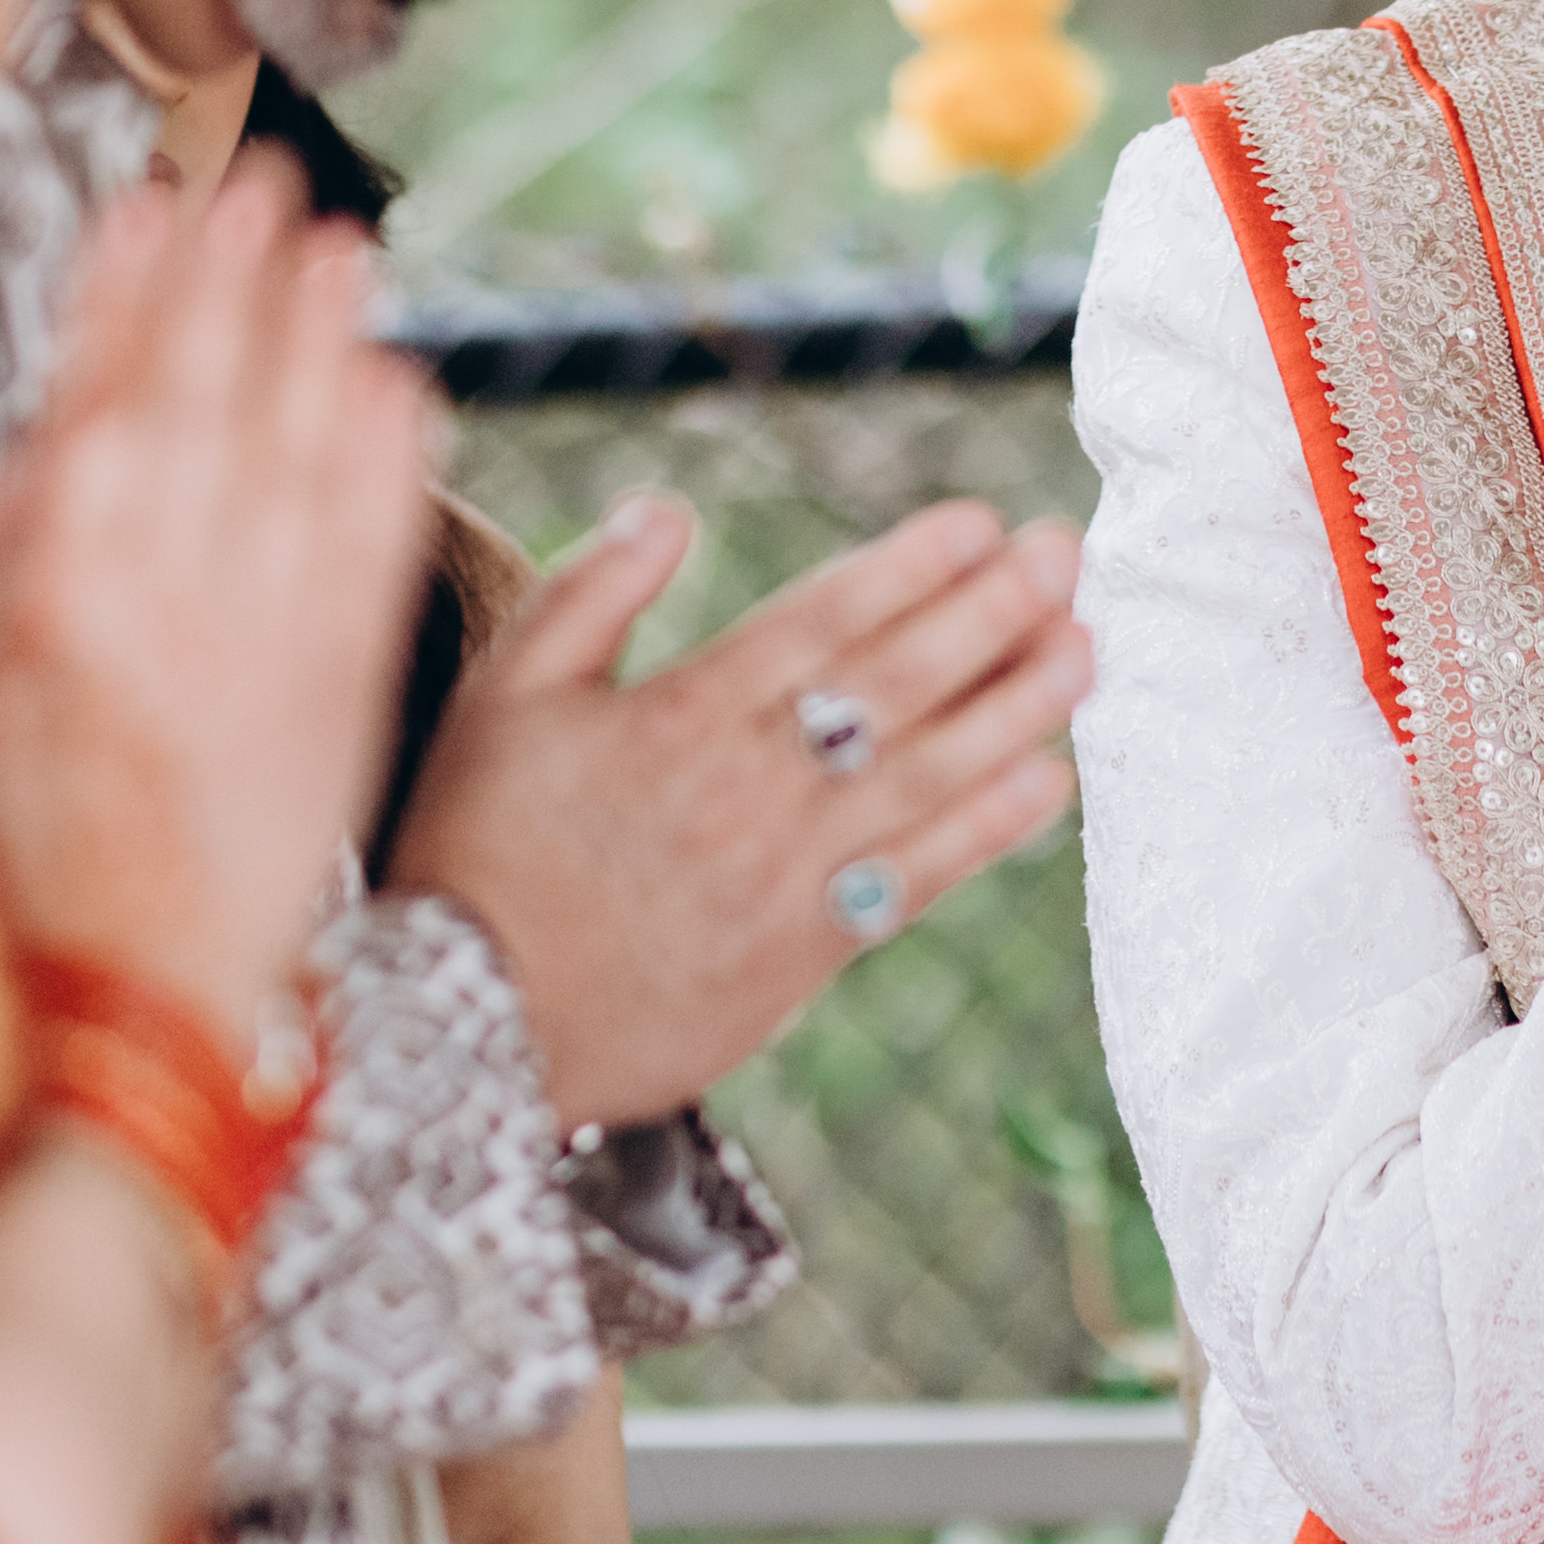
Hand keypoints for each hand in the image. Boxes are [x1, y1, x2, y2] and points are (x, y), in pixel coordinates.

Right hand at [0, 156, 434, 1039]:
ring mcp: (267, 633)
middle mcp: (166, 591)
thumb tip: (58, 421)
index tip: (154, 197)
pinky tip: (403, 384)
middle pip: (209, 398)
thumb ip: (7, 542)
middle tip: (264, 175)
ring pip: (304, 452)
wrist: (125, 998)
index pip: (98, 393)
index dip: (131, 289)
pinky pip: (378, 546)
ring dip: (325, 341)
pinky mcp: (345, 685)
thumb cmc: (8, 834)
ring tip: (344, 243)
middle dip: (236, 281)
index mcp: (54, 582)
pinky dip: (393, 461)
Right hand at [387, 494, 1092, 1125]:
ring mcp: (780, 877)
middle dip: (989, 614)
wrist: (456, 1035)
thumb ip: (586, 593)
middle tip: (1066, 553)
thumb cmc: (471, 852)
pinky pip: (912, 882)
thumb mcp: (500, 698)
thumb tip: (668, 507)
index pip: (816, 623)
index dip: (907, 570)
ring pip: (923, 777)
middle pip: (892, 686)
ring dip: (1014, 709)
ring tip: (1087, 648)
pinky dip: (985, 833)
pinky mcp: (799, 956)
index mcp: (672, 717)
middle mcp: (742, 790)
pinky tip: (1049, 781)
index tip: (981, 522)